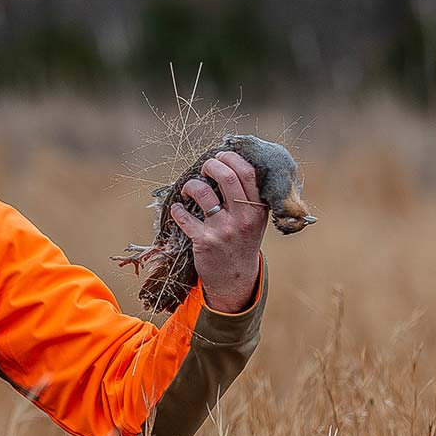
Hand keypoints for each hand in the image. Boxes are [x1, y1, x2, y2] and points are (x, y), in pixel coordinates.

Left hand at [167, 152, 265, 312]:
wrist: (235, 279)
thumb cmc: (242, 242)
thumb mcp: (255, 220)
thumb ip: (248, 196)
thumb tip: (229, 164)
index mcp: (257, 208)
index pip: (247, 172)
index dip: (230, 158)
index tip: (220, 156)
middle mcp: (243, 218)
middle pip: (225, 176)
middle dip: (210, 165)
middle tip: (204, 168)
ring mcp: (224, 230)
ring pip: (202, 192)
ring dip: (190, 185)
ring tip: (189, 190)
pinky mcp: (205, 241)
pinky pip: (184, 217)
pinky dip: (177, 209)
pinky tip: (178, 210)